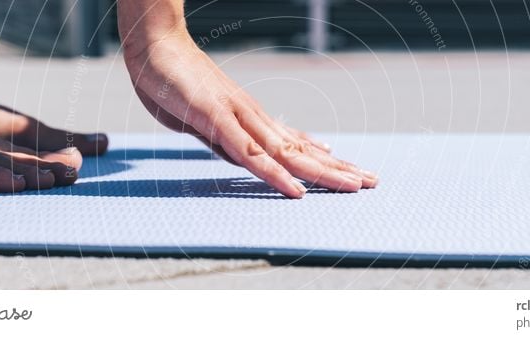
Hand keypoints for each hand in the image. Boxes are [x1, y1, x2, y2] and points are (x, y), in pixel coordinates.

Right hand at [123, 31, 377, 197]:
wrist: (157, 45)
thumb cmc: (177, 82)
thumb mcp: (207, 119)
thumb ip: (228, 139)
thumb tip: (247, 156)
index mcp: (253, 120)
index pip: (297, 145)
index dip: (326, 161)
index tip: (352, 173)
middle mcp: (254, 119)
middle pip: (302, 150)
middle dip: (338, 168)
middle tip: (372, 182)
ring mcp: (238, 118)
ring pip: (287, 153)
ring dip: (322, 171)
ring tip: (354, 185)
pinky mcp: (216, 120)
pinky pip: (250, 154)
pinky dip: (275, 174)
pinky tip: (295, 189)